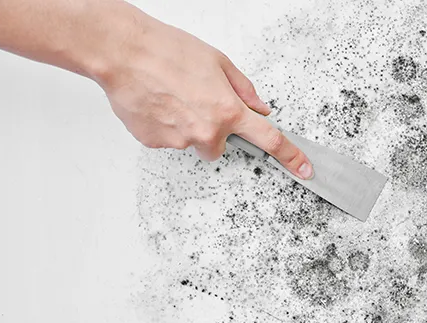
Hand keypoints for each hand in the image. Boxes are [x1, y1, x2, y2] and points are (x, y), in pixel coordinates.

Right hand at [94, 6, 312, 178]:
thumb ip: (243, 90)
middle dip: (212, 130)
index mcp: (228, 111)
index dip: (290, 156)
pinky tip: (155, 103)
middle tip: (195, 102)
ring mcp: (180, 141)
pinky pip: (168, 139)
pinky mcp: (155, 143)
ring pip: (191, 141)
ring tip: (170, 96)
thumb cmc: (167, 51)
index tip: (303, 168)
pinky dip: (164, 124)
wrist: (123, 53)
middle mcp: (206, 132)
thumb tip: (259, 107)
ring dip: (186, 125)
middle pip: (219, 147)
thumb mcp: (218, 62)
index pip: (268, 139)